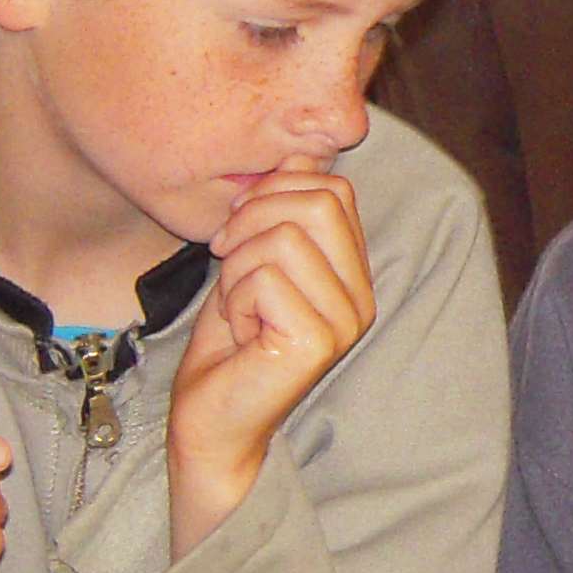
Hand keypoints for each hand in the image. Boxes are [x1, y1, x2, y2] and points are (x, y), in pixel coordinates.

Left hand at [167, 172, 371, 555]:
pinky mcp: (316, 342)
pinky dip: (234, 297)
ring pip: (282, 238)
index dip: (274, 190)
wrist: (210, 422)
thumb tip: (301, 151)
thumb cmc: (229, 347)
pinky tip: (240, 331)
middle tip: (227, 259)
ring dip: (237, 266)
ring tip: (237, 306)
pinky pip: (265, 278)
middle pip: (317, 201)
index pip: (333, 188)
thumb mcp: (253, 261)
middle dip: (252, 219)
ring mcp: (344, 321)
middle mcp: (361, 296)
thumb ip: (280, 212)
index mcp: (354, 273)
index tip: (237, 230)